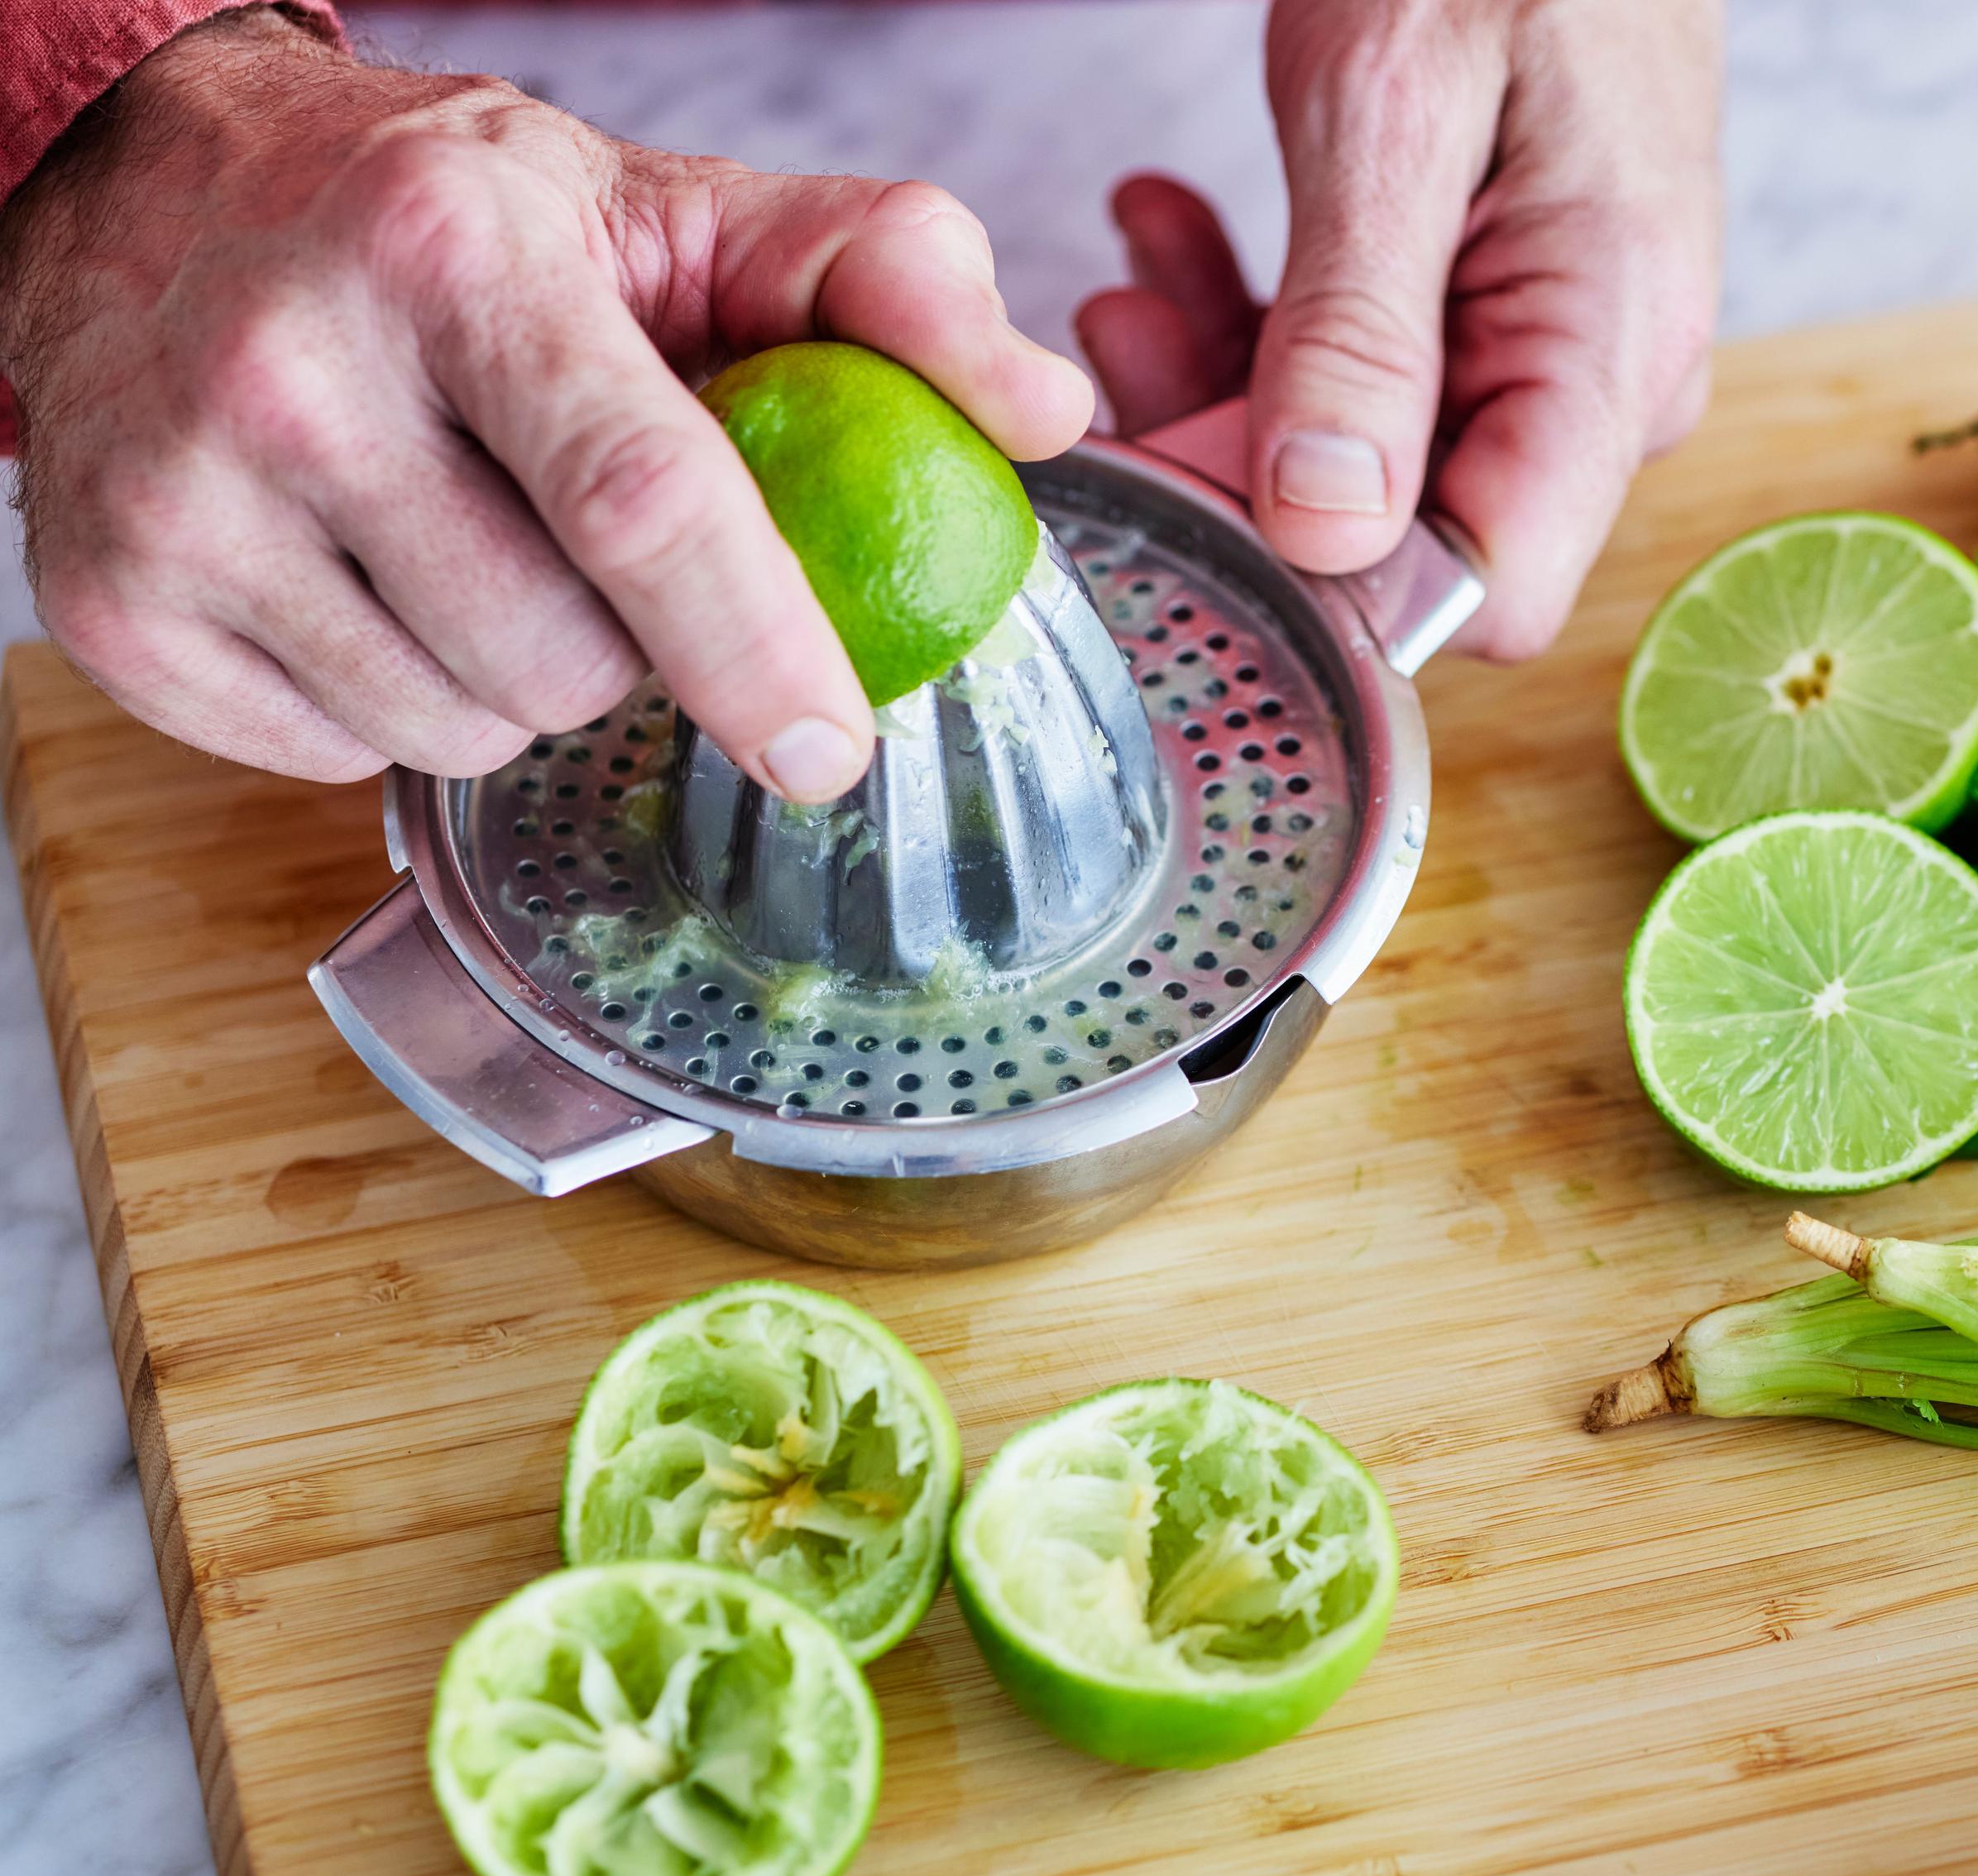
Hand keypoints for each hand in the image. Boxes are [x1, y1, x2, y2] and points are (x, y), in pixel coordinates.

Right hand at [0, 8, 1089, 797]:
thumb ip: (888, 282)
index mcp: (459, 256)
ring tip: (475, 546)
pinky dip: (394, 705)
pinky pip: (344, 760)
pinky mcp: (109, 609)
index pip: (643, 504)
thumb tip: (1044, 412)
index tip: (833, 747)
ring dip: (518, 683)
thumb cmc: (463, 225)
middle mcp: (293, 371)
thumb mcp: (685, 206)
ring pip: (458, 731)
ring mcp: (179, 497)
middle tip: (584, 537)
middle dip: (630, 647)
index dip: (756, 649)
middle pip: (563, 658)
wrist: (168, 190)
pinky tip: (369, 582)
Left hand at [1076, 0, 1720, 660]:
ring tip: (1136, 268)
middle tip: (1118, 340)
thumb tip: (1326, 531)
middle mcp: (1600, 389)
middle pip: (1406, 537)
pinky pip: (1368, 384)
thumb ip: (1361, 330)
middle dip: (1240, 465)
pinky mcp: (1499, 322)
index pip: (1495, 590)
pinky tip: (1182, 237)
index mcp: (1609, 354)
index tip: (1200, 502)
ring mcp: (1553, 359)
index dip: (1338, 589)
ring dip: (1226, 382)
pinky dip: (1260, 328)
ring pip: (1362, 464)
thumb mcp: (1394, 112)